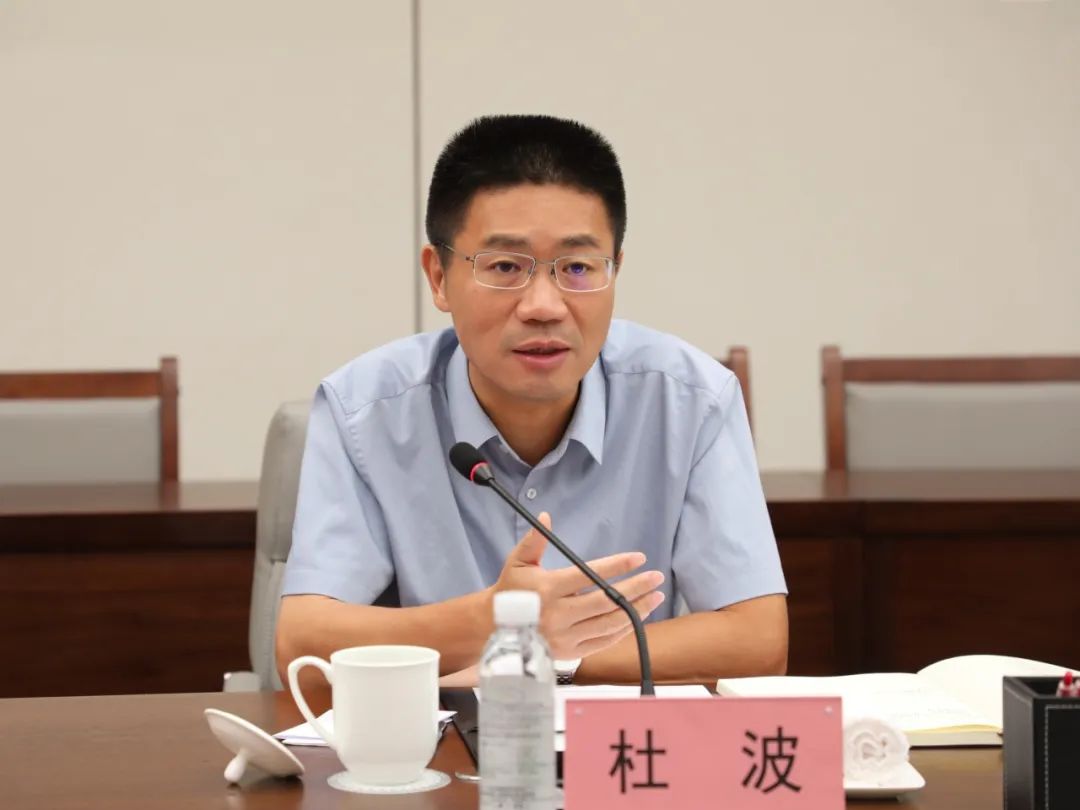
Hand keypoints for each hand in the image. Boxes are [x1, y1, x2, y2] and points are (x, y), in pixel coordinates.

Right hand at [493, 512, 665, 659]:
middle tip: (656, 577)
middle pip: (607, 601)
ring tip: (655, 597)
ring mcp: (565, 636)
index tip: (638, 557)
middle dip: (636, 588)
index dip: (616, 565)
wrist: (494, 628)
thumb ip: (534, 540)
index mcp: (548, 589)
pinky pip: (603, 642)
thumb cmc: (510, 591)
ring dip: (636, 610)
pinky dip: (623, 630)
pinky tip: (636, 617)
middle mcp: (558, 614)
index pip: (589, 575)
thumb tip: (546, 516)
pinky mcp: (570, 653)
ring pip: (610, 624)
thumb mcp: (517, 562)